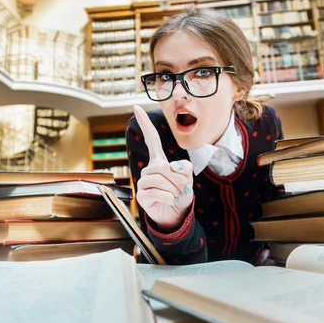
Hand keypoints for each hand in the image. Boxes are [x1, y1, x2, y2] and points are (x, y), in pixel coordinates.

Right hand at [133, 105, 193, 231]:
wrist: (177, 215)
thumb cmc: (181, 194)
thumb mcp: (188, 178)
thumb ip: (184, 168)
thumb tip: (170, 168)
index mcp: (160, 161)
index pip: (152, 139)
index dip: (145, 124)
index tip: (135, 107)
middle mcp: (149, 169)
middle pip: (161, 166)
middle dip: (176, 178)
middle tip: (181, 188)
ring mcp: (143, 182)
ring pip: (159, 179)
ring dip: (173, 189)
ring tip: (175, 195)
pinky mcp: (141, 196)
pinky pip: (157, 192)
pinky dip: (168, 198)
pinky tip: (169, 201)